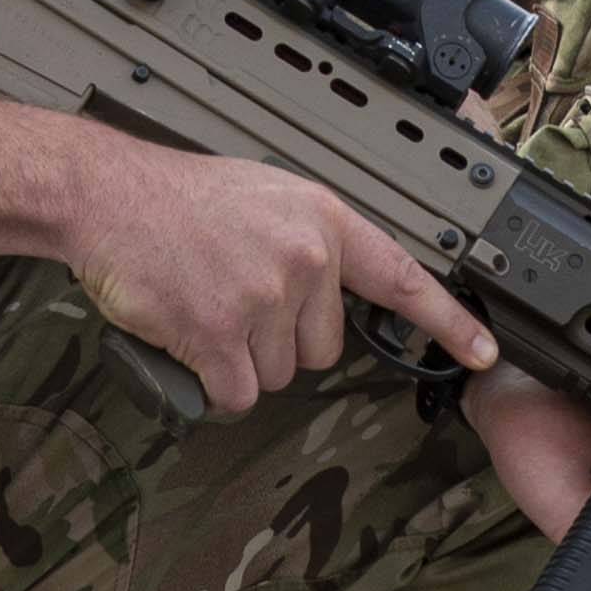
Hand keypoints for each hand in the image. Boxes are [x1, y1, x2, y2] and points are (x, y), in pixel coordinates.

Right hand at [48, 133, 501, 421]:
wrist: (105, 196)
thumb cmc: (177, 198)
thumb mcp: (265, 197)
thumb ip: (308, 242)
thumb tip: (327, 294)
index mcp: (321, 219)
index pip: (400, 276)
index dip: (447, 321)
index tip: (485, 351)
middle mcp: (303, 258)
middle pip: (322, 348)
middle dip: (281, 340)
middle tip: (235, 296)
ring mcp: (262, 297)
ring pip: (277, 374)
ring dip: (241, 359)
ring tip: (205, 305)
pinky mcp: (218, 333)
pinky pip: (237, 394)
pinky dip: (212, 384)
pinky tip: (189, 340)